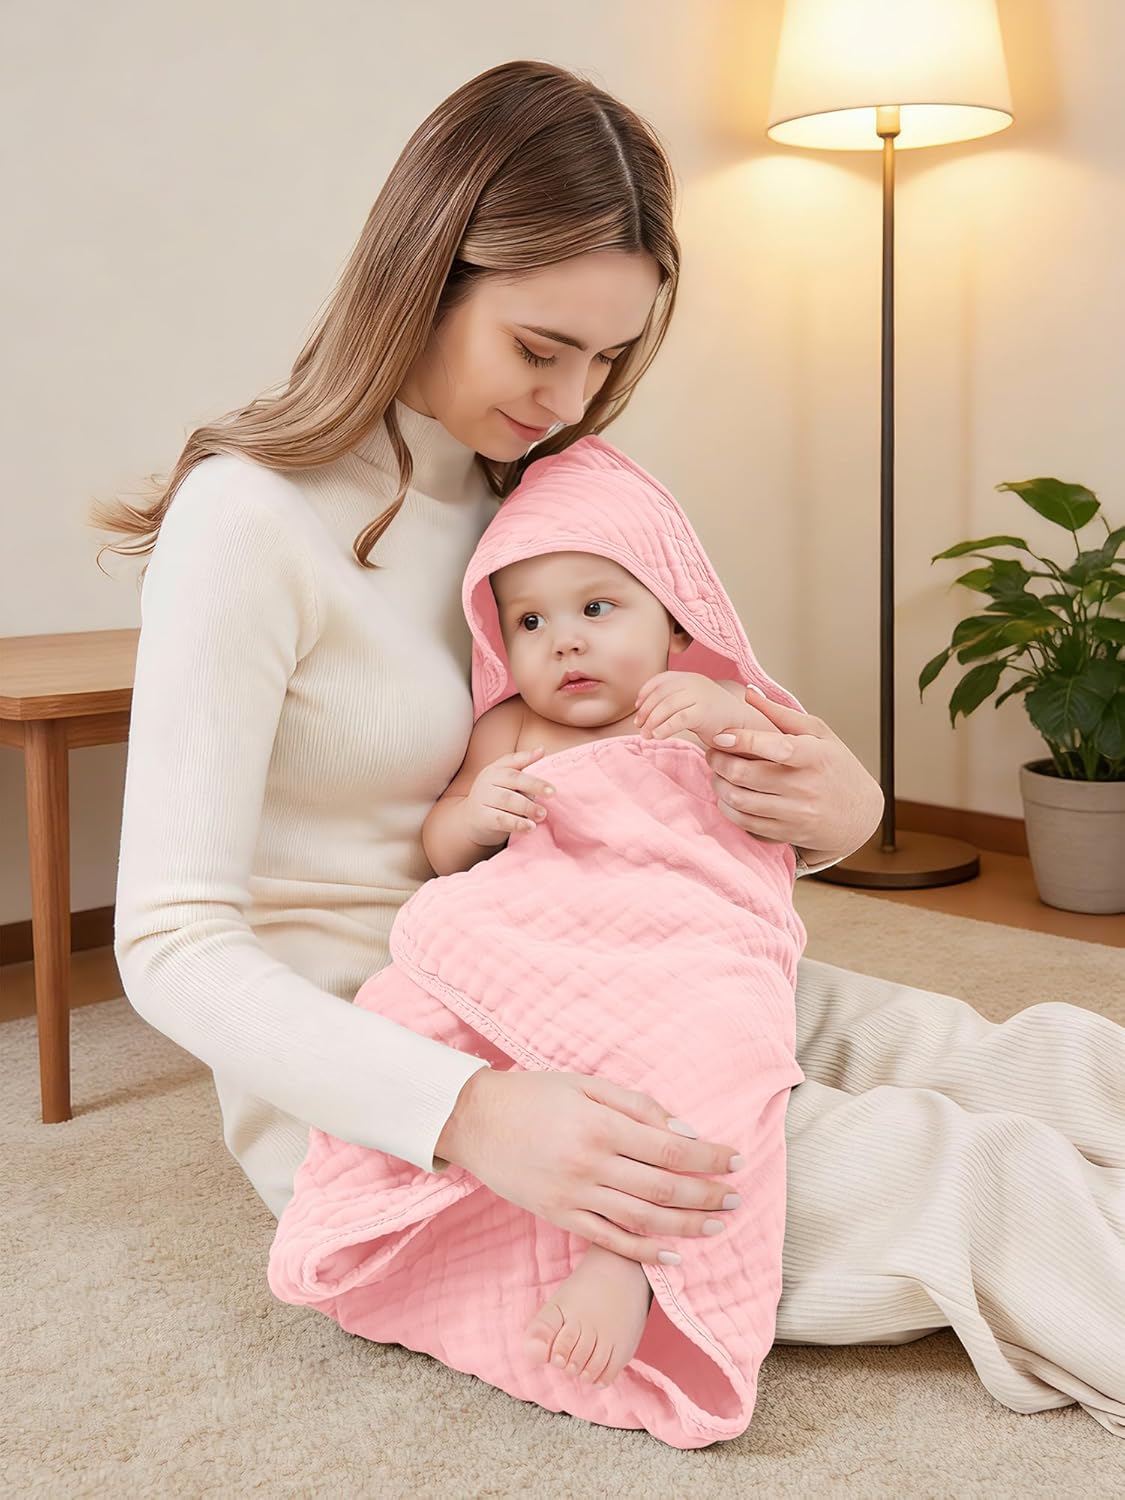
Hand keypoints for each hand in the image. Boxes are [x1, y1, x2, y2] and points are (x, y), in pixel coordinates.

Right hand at [436, 1067, 744, 1265]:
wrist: (474, 1120)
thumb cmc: (534, 1094)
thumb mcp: (586, 1083)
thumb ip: (637, 1105)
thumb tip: (685, 1130)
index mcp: (600, 1124)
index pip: (669, 1148)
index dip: (708, 1157)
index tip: (736, 1159)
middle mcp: (590, 1163)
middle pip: (663, 1189)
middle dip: (706, 1195)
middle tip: (736, 1198)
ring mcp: (574, 1195)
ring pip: (642, 1220)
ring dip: (686, 1227)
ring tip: (716, 1227)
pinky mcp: (559, 1216)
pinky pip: (610, 1240)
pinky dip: (644, 1251)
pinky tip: (672, 1256)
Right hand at [464, 746, 555, 846]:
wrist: (469, 820)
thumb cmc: (495, 796)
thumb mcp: (504, 778)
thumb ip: (521, 763)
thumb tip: (542, 749)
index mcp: (495, 769)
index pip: (514, 764)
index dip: (532, 766)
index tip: (551, 782)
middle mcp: (487, 781)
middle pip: (513, 780)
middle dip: (534, 786)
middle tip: (552, 794)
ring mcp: (483, 799)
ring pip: (507, 800)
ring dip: (528, 807)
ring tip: (542, 814)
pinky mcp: (481, 817)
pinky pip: (501, 820)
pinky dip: (517, 823)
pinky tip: (530, 827)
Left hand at [633, 671, 761, 746]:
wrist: (742, 726)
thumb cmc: (714, 718)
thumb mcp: (692, 701)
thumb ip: (674, 699)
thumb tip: (644, 710)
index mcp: (690, 677)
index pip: (660, 680)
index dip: (645, 693)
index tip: (637, 708)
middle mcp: (694, 682)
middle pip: (660, 694)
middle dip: (645, 711)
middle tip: (639, 725)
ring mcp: (700, 695)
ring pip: (666, 706)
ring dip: (652, 722)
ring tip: (646, 734)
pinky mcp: (704, 711)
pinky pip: (677, 719)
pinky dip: (663, 728)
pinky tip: (658, 736)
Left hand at [705, 686, 883, 855]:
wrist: (859, 816)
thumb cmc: (837, 768)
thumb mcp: (820, 735)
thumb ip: (782, 715)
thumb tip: (749, 693)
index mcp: (816, 757)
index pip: (777, 748)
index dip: (744, 741)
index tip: (721, 736)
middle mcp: (806, 788)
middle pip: (747, 775)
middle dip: (720, 762)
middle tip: (713, 752)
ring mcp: (795, 814)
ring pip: (740, 801)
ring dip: (719, 784)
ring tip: (718, 773)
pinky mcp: (786, 833)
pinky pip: (745, 822)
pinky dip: (728, 807)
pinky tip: (728, 795)